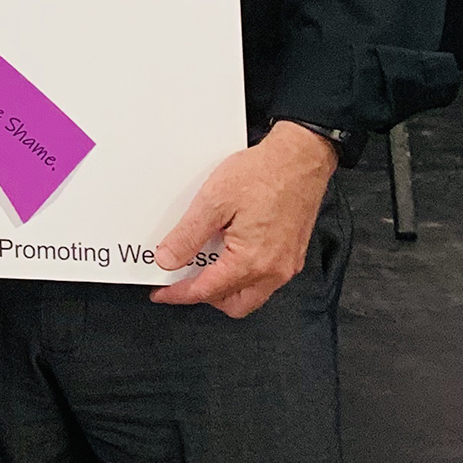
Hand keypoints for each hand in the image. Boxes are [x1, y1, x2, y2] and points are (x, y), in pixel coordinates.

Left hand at [150, 122, 336, 317]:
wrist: (300, 159)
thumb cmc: (264, 174)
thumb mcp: (213, 202)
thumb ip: (188, 236)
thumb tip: (168, 260)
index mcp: (252, 261)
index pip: (208, 291)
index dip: (179, 294)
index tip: (161, 292)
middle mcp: (274, 270)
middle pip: (234, 303)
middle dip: (205, 297)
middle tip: (181, 281)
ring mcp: (287, 263)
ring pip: (252, 294)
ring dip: (225, 287)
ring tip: (202, 265)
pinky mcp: (292, 253)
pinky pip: (265, 279)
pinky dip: (242, 275)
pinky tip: (227, 254)